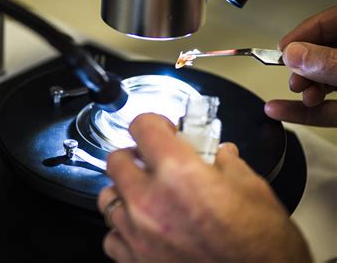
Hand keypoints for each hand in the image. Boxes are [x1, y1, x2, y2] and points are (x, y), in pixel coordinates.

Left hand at [98, 113, 310, 262]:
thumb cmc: (263, 248)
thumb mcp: (252, 191)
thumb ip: (228, 164)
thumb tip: (221, 155)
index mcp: (179, 174)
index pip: (143, 127)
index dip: (152, 123)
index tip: (160, 130)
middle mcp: (150, 202)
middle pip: (116, 161)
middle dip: (134, 155)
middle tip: (152, 162)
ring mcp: (138, 235)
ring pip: (108, 198)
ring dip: (125, 191)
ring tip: (147, 196)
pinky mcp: (134, 262)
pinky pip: (112, 237)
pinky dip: (123, 230)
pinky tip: (143, 229)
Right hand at [265, 5, 336, 125]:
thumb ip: (328, 62)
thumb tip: (293, 55)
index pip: (331, 20)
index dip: (303, 32)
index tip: (282, 48)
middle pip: (324, 52)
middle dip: (303, 66)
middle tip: (294, 74)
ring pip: (324, 81)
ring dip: (304, 90)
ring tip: (299, 93)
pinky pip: (326, 109)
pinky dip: (303, 112)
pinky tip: (280, 110)